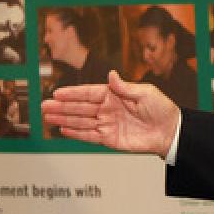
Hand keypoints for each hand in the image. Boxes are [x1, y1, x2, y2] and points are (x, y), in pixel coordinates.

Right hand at [41, 70, 180, 157]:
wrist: (170, 131)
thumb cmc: (161, 109)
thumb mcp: (145, 93)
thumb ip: (125, 87)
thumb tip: (111, 74)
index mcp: (115, 95)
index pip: (89, 93)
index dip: (73, 93)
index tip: (57, 92)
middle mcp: (108, 109)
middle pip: (81, 107)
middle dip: (62, 106)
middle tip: (43, 106)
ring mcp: (108, 124)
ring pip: (81, 121)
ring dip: (64, 119)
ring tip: (47, 117)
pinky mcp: (110, 139)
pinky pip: (89, 135)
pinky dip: (76, 133)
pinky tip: (63, 129)